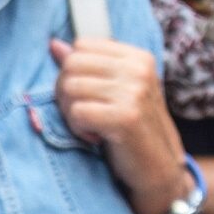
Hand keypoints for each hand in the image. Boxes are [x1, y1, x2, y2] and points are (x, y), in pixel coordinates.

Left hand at [50, 37, 190, 213]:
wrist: (159, 168)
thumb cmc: (133, 129)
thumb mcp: (116, 91)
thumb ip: (88, 67)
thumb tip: (54, 44)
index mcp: (138, 58)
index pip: (81, 46)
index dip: (75, 71)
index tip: (90, 95)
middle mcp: (138, 70)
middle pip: (71, 65)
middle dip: (66, 93)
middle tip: (83, 115)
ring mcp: (134, 92)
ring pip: (70, 87)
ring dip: (71, 114)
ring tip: (91, 127)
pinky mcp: (125, 117)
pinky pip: (77, 112)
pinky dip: (79, 130)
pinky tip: (95, 138)